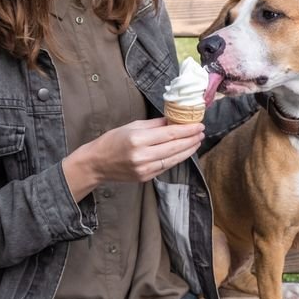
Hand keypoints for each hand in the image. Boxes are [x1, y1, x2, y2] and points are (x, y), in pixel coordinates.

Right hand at [62, 118, 204, 201]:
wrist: (96, 164)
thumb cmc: (111, 141)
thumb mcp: (131, 126)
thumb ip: (154, 125)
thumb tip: (173, 120)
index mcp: (138, 139)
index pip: (170, 134)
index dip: (187, 130)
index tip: (198, 125)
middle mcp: (142, 156)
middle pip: (175, 147)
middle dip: (191, 140)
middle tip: (201, 133)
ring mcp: (145, 169)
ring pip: (173, 159)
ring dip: (188, 150)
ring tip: (197, 142)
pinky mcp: (146, 178)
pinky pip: (166, 167)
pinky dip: (177, 159)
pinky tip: (183, 152)